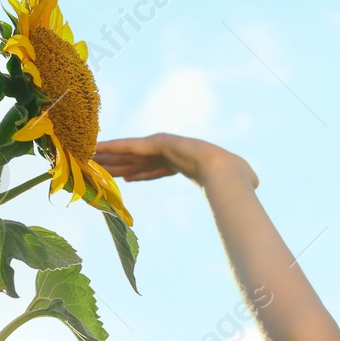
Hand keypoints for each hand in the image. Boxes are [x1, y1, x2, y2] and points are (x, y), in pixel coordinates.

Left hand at [95, 133, 257, 188]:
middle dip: (117, 164)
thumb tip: (252, 196)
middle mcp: (170, 153)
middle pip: (137, 160)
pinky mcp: (155, 143)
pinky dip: (110, 147)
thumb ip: (236, 193)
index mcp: (184, 163)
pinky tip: (94, 150)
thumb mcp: (235, 184)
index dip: (141, 173)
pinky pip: (128, 146)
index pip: (157, 168)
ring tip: (86, 157)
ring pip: (128, 152)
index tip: (127, 179)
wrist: (230, 174)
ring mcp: (163, 147)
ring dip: (107, 155)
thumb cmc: (237, 180)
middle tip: (96, 169)